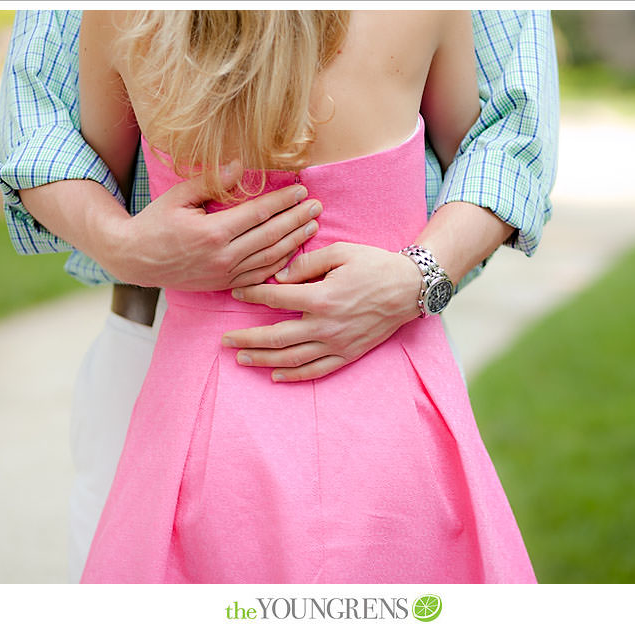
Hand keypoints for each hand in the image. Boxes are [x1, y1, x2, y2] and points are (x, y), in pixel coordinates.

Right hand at [93, 163, 321, 290]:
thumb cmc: (155, 223)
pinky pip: (260, 275)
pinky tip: (294, 252)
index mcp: (212, 232)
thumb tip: (241, 165)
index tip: (301, 191)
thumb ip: (211, 181)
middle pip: (270, 235)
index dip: (282, 202)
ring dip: (295, 241)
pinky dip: (280, 264)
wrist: (135, 260)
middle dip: (296, 219)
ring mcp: (225, 274)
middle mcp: (223, 256)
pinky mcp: (225, 285)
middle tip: (317, 206)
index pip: (258, 214)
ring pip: (270, 258)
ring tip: (313, 226)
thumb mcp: (177, 197)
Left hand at [222, 242, 421, 380]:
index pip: (275, 297)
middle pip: (276, 336)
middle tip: (225, 340)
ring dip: (263, 360)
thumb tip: (279, 277)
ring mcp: (337, 343)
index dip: (252, 294)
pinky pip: (316, 370)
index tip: (236, 292)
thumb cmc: (375, 265)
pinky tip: (275, 375)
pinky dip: (294, 375)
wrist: (409, 288)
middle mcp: (326, 325)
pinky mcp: (348, 354)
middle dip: (247, 339)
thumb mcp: (340, 252)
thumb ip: (307, 262)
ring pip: (292, 358)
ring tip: (241, 359)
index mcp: (321, 296)